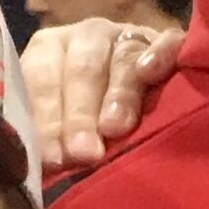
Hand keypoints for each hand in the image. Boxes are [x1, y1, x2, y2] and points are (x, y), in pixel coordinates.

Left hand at [20, 15, 187, 171]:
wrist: (141, 107)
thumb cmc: (86, 126)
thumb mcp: (61, 129)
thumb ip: (52, 141)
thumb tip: (46, 170)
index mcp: (49, 51)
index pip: (42, 78)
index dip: (46, 119)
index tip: (54, 159)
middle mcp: (88, 37)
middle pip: (82, 69)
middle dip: (80, 114)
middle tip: (84, 153)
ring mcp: (128, 37)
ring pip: (122, 60)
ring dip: (118, 95)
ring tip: (115, 128)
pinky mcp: (167, 42)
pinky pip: (167, 42)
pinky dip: (159, 54)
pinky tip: (150, 72)